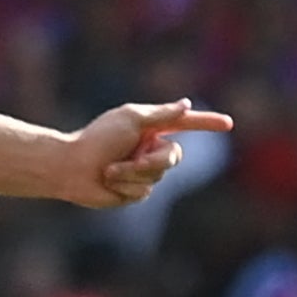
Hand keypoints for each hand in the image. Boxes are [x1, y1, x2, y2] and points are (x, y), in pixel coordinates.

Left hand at [62, 98, 233, 207]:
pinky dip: (126, 186)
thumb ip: (161, 115)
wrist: (69, 168)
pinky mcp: (133, 191)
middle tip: (131, 158)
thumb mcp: (131, 120)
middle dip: (152, 159)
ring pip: (158, 176)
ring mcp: (142, 171)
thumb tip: (186, 104)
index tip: (228, 124)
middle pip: (174, 157)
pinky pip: (144, 191)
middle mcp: (148, 149)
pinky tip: (108, 181)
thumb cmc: (96, 139)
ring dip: (133, 173)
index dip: (206, 124)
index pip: (185, 124)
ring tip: (109, 170)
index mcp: (149, 128)